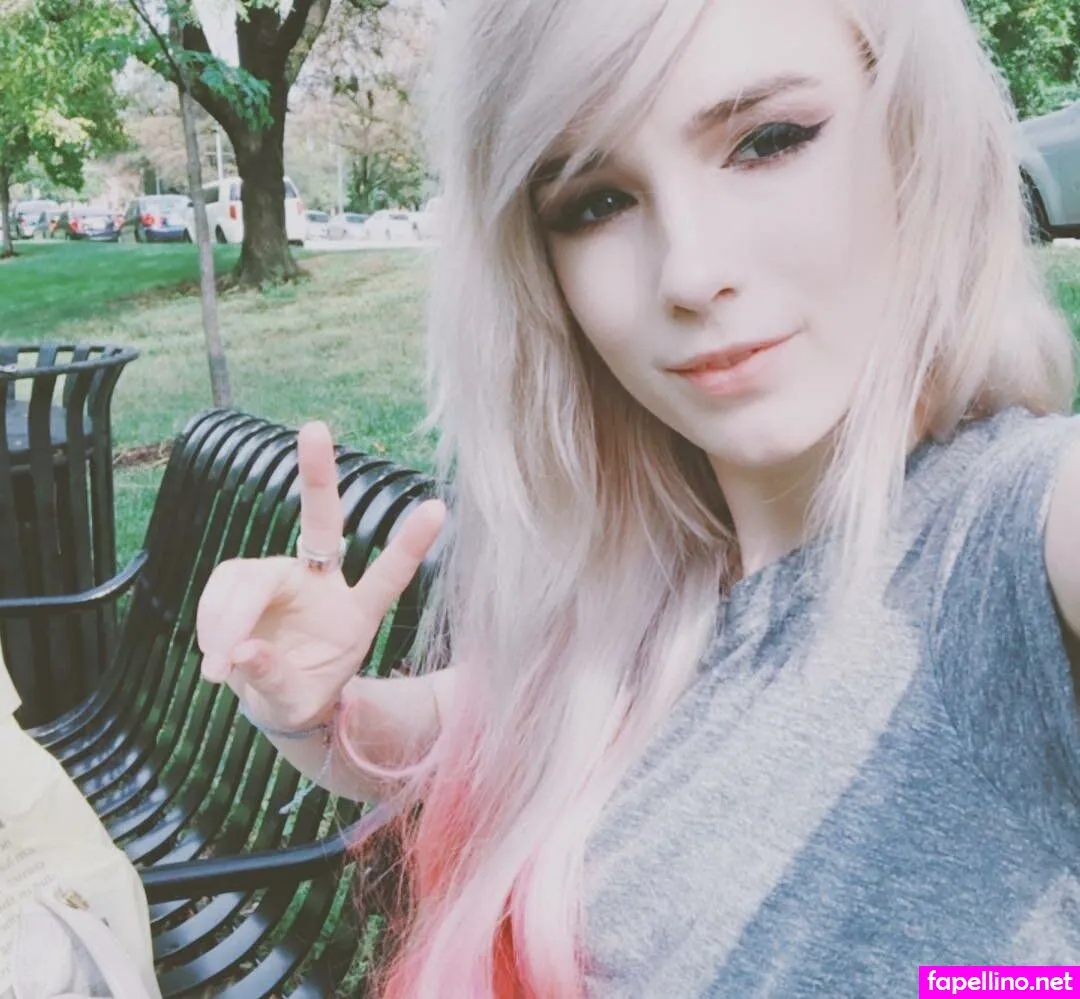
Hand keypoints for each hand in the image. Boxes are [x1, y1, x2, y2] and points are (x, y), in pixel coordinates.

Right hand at [195, 421, 445, 733]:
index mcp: (357, 615)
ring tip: (219, 664)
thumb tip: (241, 652)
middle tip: (315, 428)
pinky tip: (214, 652)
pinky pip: (225, 586)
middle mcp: (325, 584)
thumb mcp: (297, 701)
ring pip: (251, 573)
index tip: (438, 507)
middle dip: (319, 475)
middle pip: (321, 524)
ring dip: (227, 615)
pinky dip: (213, 618)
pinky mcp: (249, 583)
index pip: (388, 574)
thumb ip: (274, 679)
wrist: (277, 697)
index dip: (410, 543)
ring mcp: (286, 579)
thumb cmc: (301, 694)